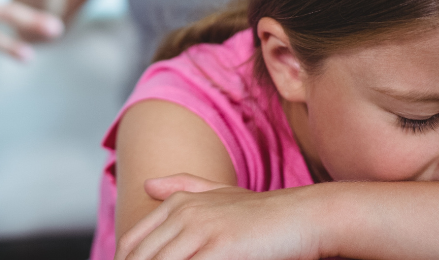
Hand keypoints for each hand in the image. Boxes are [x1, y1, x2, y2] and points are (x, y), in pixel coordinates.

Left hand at [116, 174, 325, 259]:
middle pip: (142, 258)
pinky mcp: (220, 248)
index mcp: (179, 203)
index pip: (133, 244)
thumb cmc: (264, 213)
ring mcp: (201, 229)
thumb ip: (183, 187)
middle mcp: (184, 213)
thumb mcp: (220, 193)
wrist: (305, 216)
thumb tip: (147, 185)